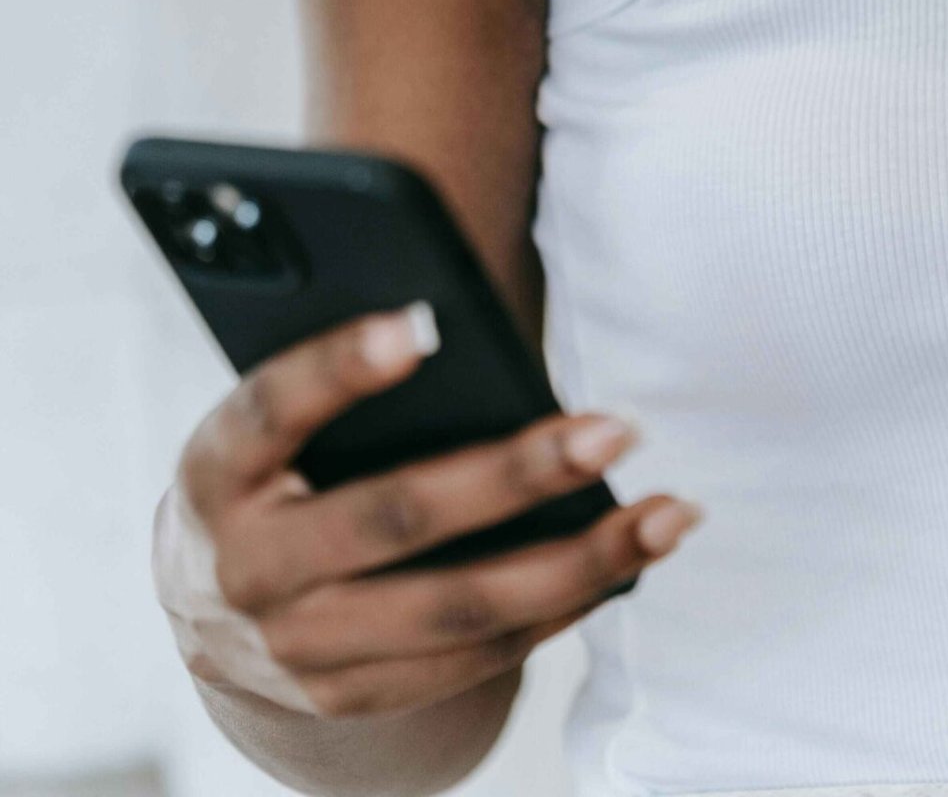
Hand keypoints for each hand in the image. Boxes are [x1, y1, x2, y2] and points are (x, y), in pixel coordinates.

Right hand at [154, 301, 702, 719]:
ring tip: (667, 512)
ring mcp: (297, 649)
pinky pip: (473, 657)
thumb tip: (461, 329)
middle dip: (516, 475)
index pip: (272, 407)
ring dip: (577, 561)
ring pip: (456, 608)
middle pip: (394, 518)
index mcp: (218, 468)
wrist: (206, 605)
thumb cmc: (275, 465)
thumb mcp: (272, 418)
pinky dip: (560, 610)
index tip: (422, 324)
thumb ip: (341, 380)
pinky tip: (623, 563)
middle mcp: (246, 568)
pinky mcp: (352, 696)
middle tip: (614, 430)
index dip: (341, 368)